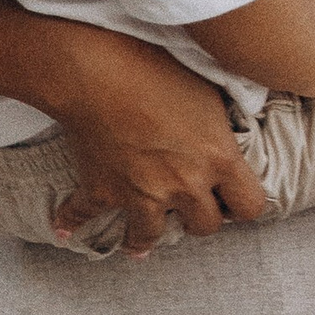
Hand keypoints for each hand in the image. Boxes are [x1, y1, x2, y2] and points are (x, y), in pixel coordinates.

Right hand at [39, 27, 269, 256]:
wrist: (102, 71)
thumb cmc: (162, 68)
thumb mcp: (212, 91)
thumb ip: (223, 126)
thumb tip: (232, 134)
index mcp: (218, 159)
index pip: (250, 206)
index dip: (244, 204)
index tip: (236, 200)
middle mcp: (184, 185)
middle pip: (205, 226)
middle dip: (201, 218)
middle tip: (194, 210)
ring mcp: (141, 194)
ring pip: (149, 236)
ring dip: (144, 239)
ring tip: (140, 245)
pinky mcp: (101, 190)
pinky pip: (82, 215)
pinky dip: (70, 222)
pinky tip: (64, 231)